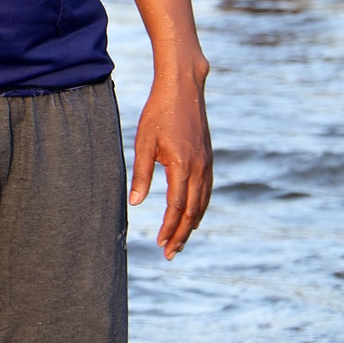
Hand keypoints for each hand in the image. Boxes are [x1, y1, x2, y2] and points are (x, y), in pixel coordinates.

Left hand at [130, 52, 212, 258]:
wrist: (183, 87)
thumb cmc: (159, 112)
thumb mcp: (143, 142)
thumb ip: (141, 174)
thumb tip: (135, 203)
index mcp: (182, 165)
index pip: (176, 207)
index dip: (168, 228)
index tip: (160, 244)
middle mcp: (200, 168)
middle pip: (192, 211)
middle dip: (181, 235)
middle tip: (170, 255)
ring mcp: (207, 163)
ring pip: (202, 203)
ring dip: (191, 225)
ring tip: (180, 242)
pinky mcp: (208, 158)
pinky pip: (207, 190)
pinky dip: (201, 208)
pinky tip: (193, 216)